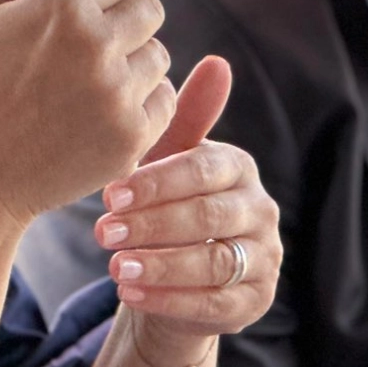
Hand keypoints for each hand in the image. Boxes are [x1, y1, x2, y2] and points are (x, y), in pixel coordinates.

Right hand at [0, 0, 174, 234]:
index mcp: (62, 4)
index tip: (67, 16)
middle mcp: (97, 45)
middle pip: (149, 7)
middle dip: (120, 20)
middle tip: (76, 52)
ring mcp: (117, 95)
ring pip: (159, 54)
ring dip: (130, 63)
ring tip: (80, 87)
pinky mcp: (131, 139)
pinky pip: (163, 100)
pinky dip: (137, 104)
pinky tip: (93, 115)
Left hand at [94, 57, 280, 346]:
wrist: (171, 275)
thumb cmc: (163, 204)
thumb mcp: (164, 162)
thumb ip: (181, 118)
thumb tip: (217, 62)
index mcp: (238, 167)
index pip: (203, 169)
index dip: (157, 183)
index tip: (109, 195)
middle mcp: (260, 210)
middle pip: (209, 216)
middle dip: (152, 225)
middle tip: (103, 232)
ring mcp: (264, 258)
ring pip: (215, 262)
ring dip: (160, 266)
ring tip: (115, 268)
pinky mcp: (256, 302)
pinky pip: (215, 304)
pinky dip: (170, 300)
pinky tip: (130, 295)